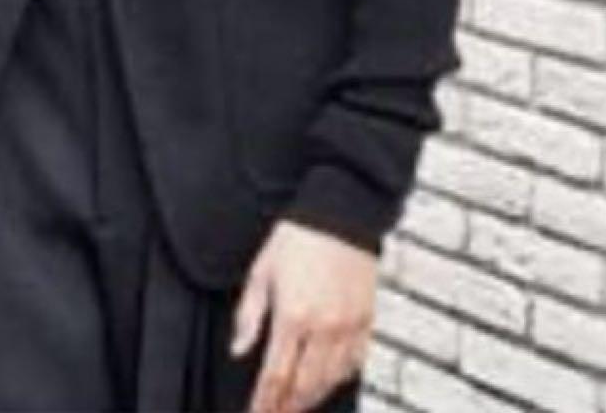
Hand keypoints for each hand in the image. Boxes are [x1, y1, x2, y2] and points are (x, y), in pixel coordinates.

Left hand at [231, 220, 376, 411]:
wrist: (340, 213)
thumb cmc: (298, 236)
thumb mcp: (262, 270)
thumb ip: (249, 314)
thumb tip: (238, 349)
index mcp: (292, 316)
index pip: (275, 376)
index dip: (264, 402)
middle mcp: (323, 327)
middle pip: (304, 386)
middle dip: (287, 407)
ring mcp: (349, 326)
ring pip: (331, 380)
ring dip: (312, 397)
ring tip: (296, 404)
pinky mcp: (367, 320)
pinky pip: (356, 363)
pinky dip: (340, 378)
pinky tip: (328, 379)